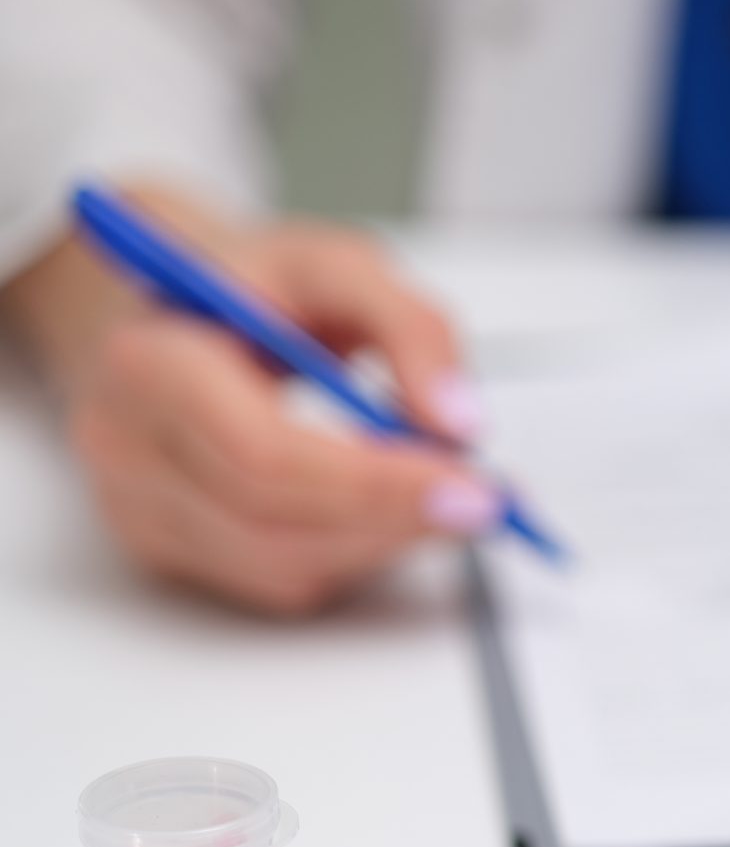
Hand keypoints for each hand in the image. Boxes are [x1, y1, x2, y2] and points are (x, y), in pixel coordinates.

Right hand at [2, 184, 490, 614]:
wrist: (176, 309)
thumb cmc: (256, 286)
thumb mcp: (341, 266)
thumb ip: (412, 328)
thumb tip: (458, 423)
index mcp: (153, 362)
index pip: (264, 453)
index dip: (374, 482)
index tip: (470, 485)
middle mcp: (128, 443)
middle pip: (274, 521)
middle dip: (396, 517)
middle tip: (485, 500)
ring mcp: (137, 505)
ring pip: (281, 566)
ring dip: (382, 541)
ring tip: (442, 493)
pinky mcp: (166, 548)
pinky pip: (275, 580)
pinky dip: (352, 553)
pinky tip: (384, 509)